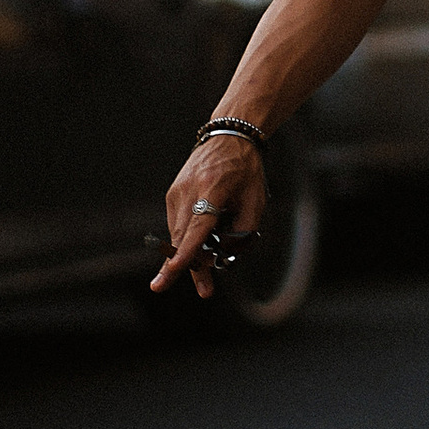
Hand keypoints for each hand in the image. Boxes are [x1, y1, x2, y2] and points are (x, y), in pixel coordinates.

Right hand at [155, 132, 266, 300]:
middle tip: (195, 291)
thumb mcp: (256, 200)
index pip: (198, 227)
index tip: (173, 271)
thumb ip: (243, 230)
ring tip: (207, 278)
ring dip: (190, 257)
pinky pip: (178, 225)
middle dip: (188, 267)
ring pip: (178, 234)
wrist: (228, 137)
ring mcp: (177, 192)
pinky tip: (205, 242)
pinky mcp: (173, 194)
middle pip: (183, 237)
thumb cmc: (246, 169)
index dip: (188, 252)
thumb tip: (224, 257)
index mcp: (213, 189)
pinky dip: (190, 239)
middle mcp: (189, 190)